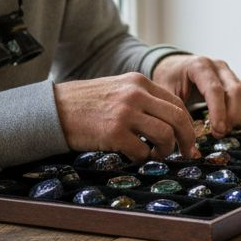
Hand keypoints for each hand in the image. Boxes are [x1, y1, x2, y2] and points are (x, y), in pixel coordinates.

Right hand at [54, 73, 198, 160]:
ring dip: (165, 150)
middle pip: (179, 118)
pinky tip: (135, 156)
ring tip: (156, 154)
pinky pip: (142, 150)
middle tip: (186, 152)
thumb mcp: (118, 90)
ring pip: (165, 134)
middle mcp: (136, 94)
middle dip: (187, 138)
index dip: (187, 123)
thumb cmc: (86, 103)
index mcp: (139, 82)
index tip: (188, 138)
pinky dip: (143, 157)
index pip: (177, 102)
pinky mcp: (114, 133)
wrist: (52, 109)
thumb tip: (170, 121)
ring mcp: (125, 113)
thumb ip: (143, 99)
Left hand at [151, 54, 240, 136]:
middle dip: (231, 116)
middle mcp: (218, 67)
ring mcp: (228, 73)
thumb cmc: (169, 79)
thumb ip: (177, 110)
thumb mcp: (166, 92)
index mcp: (199, 66)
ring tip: (223, 129)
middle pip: (236, 91)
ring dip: (237, 116)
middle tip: (219, 133)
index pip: (215, 90)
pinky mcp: (235, 81)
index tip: (217, 130)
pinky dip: (240, 112)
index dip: (218, 112)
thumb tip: (189, 134)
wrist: (175, 67)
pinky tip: (228, 122)